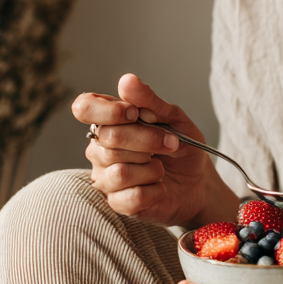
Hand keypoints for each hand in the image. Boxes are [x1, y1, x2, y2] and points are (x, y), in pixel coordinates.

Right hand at [72, 73, 232, 226]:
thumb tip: (126, 80)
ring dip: (152, 167)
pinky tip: (160, 186)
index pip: (84, 107)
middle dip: (148, 139)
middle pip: (109, 139)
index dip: (107, 110)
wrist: (198, 181)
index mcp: (109, 121)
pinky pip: (131, 197)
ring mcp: (105, 177)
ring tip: (162, 166)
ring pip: (119, 171)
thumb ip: (149, 101)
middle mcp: (99, 148)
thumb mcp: (174, 118)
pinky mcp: (117, 203)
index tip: (134, 113)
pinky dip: (155, 189)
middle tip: (171, 143)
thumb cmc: (182, 145)